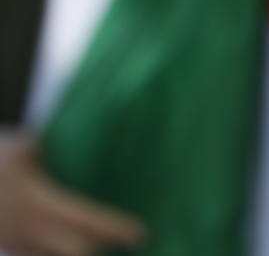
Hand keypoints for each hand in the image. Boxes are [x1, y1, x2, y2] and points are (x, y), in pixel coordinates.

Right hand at [0, 133, 144, 255]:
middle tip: (136, 241)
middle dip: (102, 249)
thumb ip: (49, 150)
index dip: (115, 230)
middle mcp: (26, 230)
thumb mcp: (21, 147)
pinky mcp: (9, 248)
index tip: (141, 233)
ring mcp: (15, 244)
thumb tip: (86, 137)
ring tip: (111, 245)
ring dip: (82, 252)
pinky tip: (84, 246)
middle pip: (75, 252)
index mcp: (35, 203)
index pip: (84, 222)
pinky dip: (62, 252)